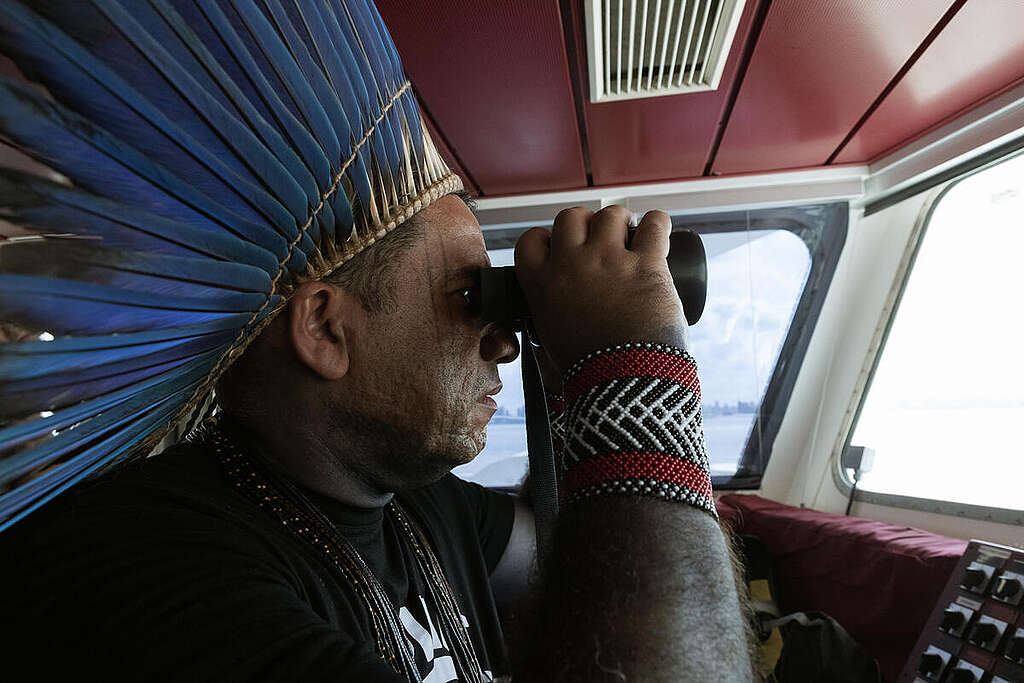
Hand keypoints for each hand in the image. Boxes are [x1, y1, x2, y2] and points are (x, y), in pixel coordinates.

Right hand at [514, 205, 687, 374]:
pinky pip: (654, 224)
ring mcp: (609, 260)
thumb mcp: (551, 338)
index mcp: (541, 284)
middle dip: (586, 223)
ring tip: (632, 236)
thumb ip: (549, 317)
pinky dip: (657, 222)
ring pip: (611, 214)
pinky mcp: (646, 264)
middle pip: (571, 216)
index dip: (547, 238)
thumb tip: (559, 316)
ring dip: (622, 221)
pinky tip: (658, 231)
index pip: (531, 239)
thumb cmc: (590, 369)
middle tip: (601, 239)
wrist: (625, 381)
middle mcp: (571, 264)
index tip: (561, 246)